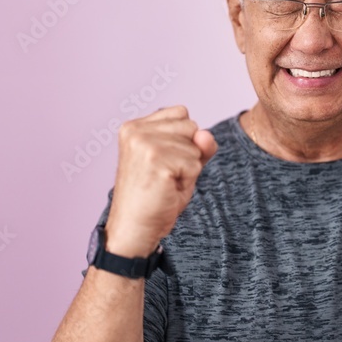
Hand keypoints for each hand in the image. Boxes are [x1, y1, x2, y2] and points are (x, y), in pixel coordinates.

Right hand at [104, 106, 216, 256]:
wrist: (135, 227)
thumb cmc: (156, 196)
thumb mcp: (181, 162)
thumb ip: (198, 144)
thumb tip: (206, 135)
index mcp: (135, 126)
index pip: (182, 113)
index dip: (184, 139)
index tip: (163, 160)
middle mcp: (136, 130)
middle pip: (191, 126)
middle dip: (188, 153)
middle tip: (165, 174)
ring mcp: (145, 144)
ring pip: (195, 146)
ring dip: (188, 169)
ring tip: (165, 183)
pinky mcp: (157, 160)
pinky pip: (195, 164)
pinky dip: (188, 180)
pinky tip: (167, 189)